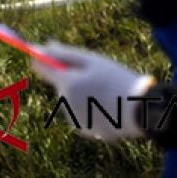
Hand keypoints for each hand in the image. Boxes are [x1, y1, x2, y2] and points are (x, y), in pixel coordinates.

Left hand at [32, 41, 153, 140]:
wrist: (141, 111)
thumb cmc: (117, 80)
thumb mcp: (93, 61)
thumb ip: (65, 54)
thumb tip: (44, 46)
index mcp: (67, 84)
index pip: (43, 69)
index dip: (39, 59)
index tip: (35, 51)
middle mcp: (66, 104)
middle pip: (61, 85)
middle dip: (72, 78)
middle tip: (95, 74)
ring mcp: (75, 119)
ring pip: (72, 100)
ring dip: (83, 94)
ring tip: (106, 92)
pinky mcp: (86, 131)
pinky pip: (82, 114)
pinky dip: (90, 109)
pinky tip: (107, 106)